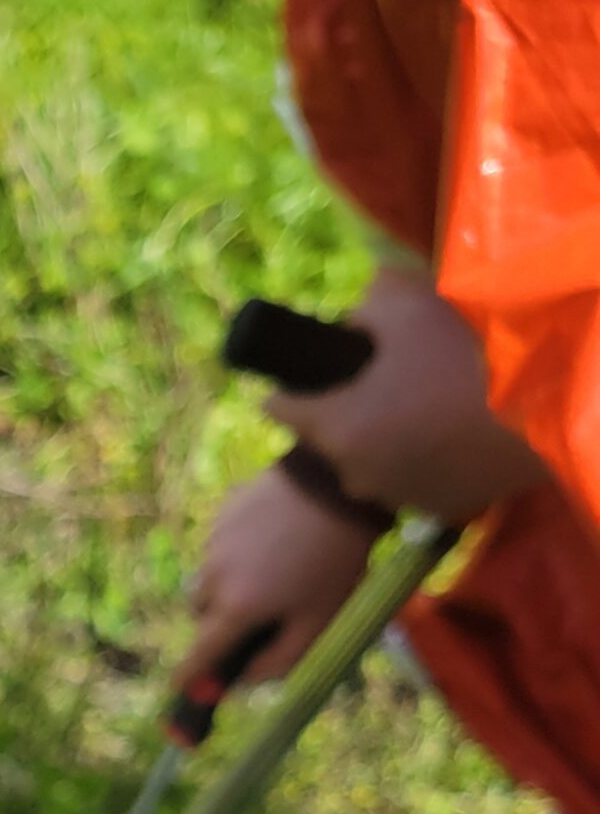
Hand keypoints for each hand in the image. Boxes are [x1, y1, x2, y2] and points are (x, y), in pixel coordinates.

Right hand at [180, 461, 377, 690]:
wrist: (337, 483)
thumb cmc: (333, 561)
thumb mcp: (317, 621)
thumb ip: (279, 661)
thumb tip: (246, 678)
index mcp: (235, 609)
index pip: (202, 654)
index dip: (190, 676)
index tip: (181, 688)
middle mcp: (213, 577)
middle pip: (204, 616)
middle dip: (222, 624)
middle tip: (259, 618)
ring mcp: (214, 542)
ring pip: (212, 580)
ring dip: (231, 587)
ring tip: (274, 572)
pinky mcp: (222, 514)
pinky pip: (220, 548)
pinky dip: (238, 556)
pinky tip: (274, 541)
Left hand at [268, 269, 547, 525]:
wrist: (534, 408)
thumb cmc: (461, 352)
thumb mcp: (403, 305)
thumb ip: (364, 308)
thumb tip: (354, 319)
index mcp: (334, 425)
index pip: (278, 408)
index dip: (286, 387)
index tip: (299, 377)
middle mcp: (353, 472)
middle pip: (330, 437)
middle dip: (345, 411)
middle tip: (381, 382)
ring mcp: (394, 495)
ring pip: (372, 462)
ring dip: (385, 439)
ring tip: (421, 406)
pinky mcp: (434, 508)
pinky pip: (413, 479)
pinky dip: (421, 460)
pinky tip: (446, 434)